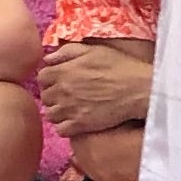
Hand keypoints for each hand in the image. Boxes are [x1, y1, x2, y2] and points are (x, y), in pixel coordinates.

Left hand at [38, 36, 154, 139]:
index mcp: (63, 71)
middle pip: (45, 97)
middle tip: (68, 94)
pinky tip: (75, 120)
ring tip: (71, 108)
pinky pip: (61, 129)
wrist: (139, 89)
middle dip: (54, 95)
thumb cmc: (120, 66)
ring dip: (58, 111)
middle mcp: (62, 91)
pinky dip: (65, 126)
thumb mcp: (94, 50)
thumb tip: (47, 59)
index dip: (50, 78)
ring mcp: (70, 109)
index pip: (41, 77)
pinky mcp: (80, 125)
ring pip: (50, 114)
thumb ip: (67, 52)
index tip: (60, 80)